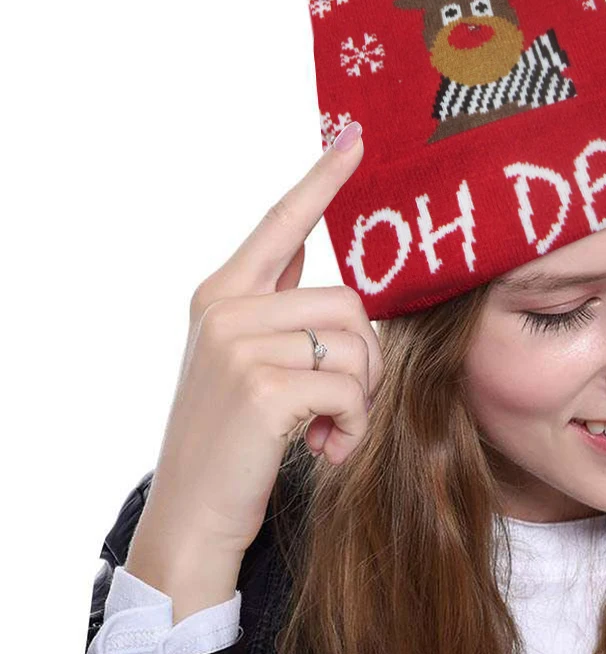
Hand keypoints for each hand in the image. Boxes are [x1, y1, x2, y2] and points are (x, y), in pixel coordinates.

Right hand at [137, 122, 380, 560]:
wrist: (191, 515)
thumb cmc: (228, 435)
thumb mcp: (238, 356)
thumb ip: (270, 300)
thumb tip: (302, 247)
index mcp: (222, 293)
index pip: (280, 221)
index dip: (322, 178)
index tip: (354, 138)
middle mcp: (226, 308)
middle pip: (350, 302)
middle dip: (366, 360)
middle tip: (344, 404)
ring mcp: (240, 346)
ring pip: (357, 347)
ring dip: (361, 398)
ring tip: (330, 429)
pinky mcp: (263, 389)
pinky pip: (350, 390)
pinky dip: (354, 427)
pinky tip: (326, 449)